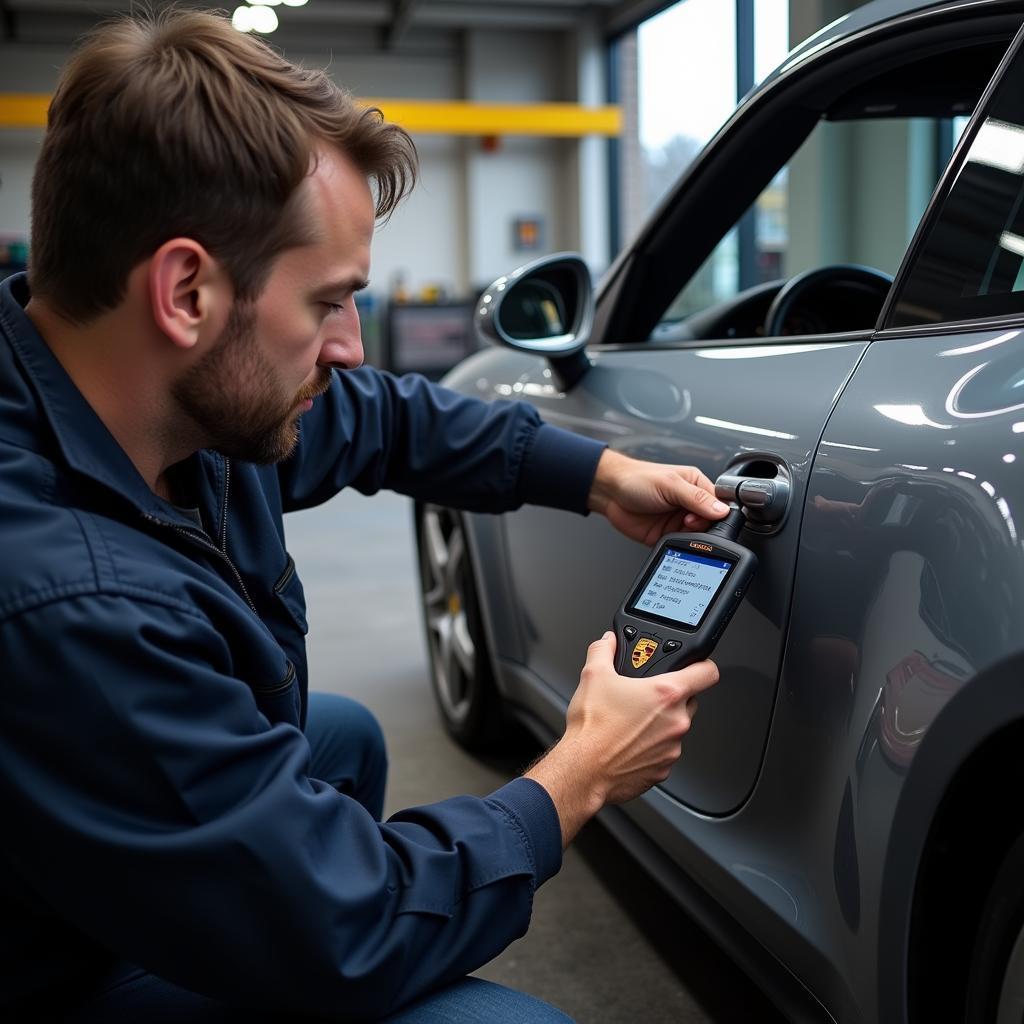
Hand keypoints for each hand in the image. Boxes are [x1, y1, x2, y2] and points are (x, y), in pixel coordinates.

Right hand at [525, 632, 718, 845]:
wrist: (583, 770)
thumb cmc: (592, 729)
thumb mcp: (593, 676)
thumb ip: (603, 650)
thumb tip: (608, 642)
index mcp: (666, 694)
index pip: (707, 673)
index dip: (702, 665)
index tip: (695, 666)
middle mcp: (676, 722)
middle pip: (690, 701)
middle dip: (671, 697)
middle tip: (646, 697)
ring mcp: (672, 748)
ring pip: (675, 728)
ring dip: (660, 724)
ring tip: (631, 723)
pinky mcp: (663, 769)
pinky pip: (664, 752)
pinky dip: (651, 747)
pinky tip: (629, 743)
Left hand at [587, 449, 728, 544]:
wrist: (609, 492)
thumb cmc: (636, 479)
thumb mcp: (669, 484)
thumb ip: (696, 498)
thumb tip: (721, 509)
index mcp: (695, 485)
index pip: (717, 503)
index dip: (715, 513)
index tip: (702, 515)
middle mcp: (689, 503)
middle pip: (710, 522)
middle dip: (702, 526)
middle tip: (688, 521)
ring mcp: (678, 520)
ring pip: (697, 536)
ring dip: (691, 536)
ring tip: (679, 528)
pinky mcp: (667, 535)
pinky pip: (681, 545)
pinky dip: (680, 545)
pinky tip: (674, 539)